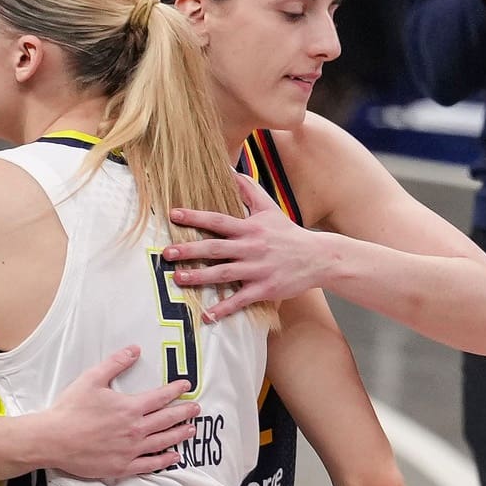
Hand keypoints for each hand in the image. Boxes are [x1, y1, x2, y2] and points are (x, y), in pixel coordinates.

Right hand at [31, 346, 197, 479]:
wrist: (53, 439)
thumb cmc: (71, 409)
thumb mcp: (92, 379)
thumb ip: (115, 364)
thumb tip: (134, 349)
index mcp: (130, 407)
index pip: (160, 397)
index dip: (175, 390)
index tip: (186, 386)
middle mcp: (135, 430)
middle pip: (167, 420)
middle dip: (184, 412)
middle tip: (196, 408)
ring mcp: (131, 450)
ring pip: (163, 442)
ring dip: (179, 435)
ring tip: (191, 430)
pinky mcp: (122, 466)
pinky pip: (150, 464)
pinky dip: (164, 461)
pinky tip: (174, 457)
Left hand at [166, 174, 327, 318]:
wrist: (318, 257)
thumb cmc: (289, 233)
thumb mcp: (270, 208)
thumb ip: (248, 189)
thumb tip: (229, 169)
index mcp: (250, 228)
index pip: (218, 221)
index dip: (195, 217)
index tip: (173, 215)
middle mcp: (251, 248)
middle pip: (215, 249)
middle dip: (189, 251)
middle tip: (167, 253)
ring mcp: (257, 270)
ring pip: (223, 274)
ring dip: (199, 278)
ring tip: (178, 279)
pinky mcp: (264, 289)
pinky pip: (240, 300)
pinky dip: (223, 309)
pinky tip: (207, 316)